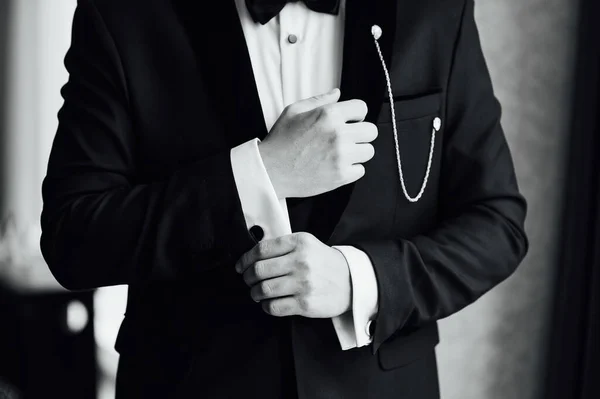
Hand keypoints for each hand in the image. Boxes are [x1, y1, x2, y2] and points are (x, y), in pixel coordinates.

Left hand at [235, 232, 351, 317]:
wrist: (351, 282)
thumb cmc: (324, 263)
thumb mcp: (307, 244)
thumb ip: (283, 246)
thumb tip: (252, 256)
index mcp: (299, 242)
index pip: (262, 249)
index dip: (245, 259)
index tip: (241, 266)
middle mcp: (301, 261)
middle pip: (259, 270)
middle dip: (248, 277)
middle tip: (248, 280)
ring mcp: (303, 283)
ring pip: (264, 290)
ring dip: (255, 293)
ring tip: (257, 293)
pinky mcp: (305, 303)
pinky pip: (274, 307)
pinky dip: (266, 306)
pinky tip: (270, 303)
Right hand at [258, 88, 377, 198]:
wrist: (270, 170)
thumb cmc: (280, 141)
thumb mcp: (294, 111)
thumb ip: (319, 100)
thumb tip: (337, 93)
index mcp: (328, 114)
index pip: (362, 108)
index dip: (356, 114)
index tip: (350, 121)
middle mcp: (338, 134)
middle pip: (371, 131)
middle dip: (360, 133)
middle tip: (347, 138)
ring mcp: (341, 156)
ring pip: (368, 151)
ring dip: (357, 152)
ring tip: (341, 153)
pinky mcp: (341, 175)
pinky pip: (361, 170)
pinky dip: (351, 169)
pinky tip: (336, 166)